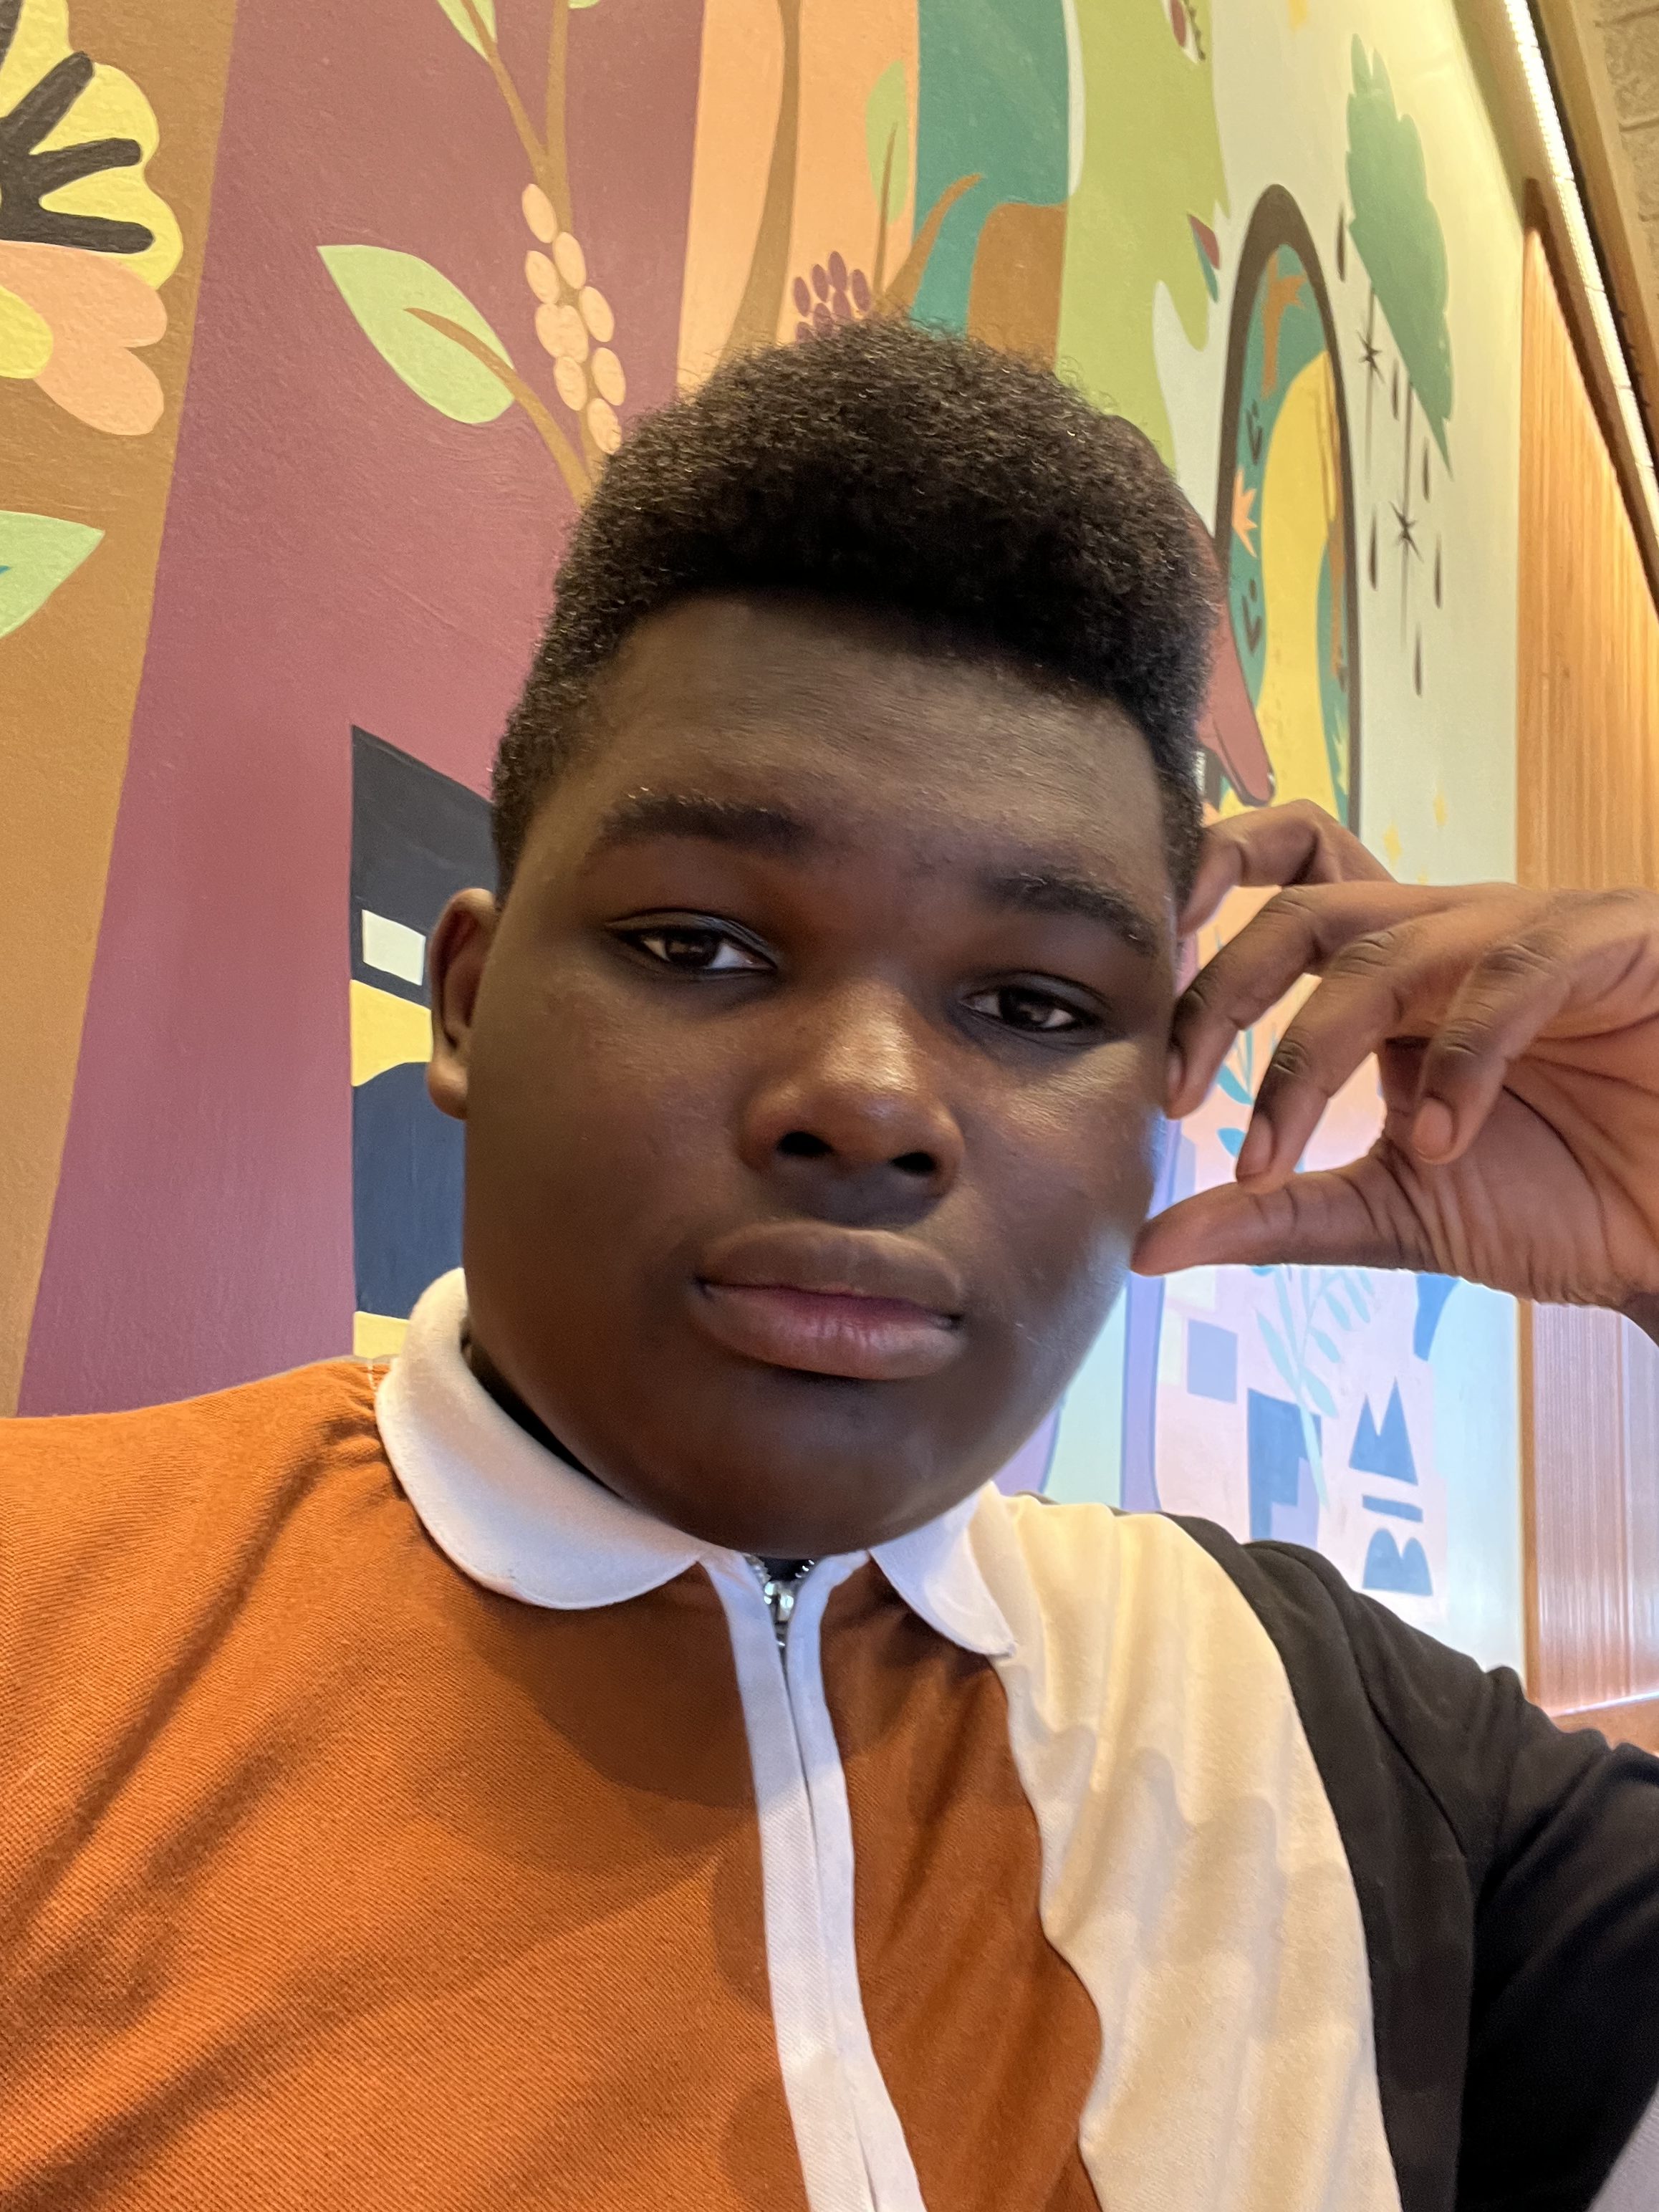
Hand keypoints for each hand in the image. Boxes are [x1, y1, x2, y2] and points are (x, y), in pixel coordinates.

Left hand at [1133, 803, 1658, 1337]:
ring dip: (1312, 1057)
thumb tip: (1145, 1248)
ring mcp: (1532, 931)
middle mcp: (1453, 936)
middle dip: (1224, 993)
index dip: (1209, 887)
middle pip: (1305, 906)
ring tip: (1283, 1159)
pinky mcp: (1615, 943)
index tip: (1141, 989)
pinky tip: (1439, 1141)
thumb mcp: (1393, 1211)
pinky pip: (1513, 971)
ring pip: (1386, 945)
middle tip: (1180, 1094)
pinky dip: (1458, 1060)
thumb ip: (1276, 1215)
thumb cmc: (1565, 1203)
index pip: (1289, 879)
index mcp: (1399, 978)